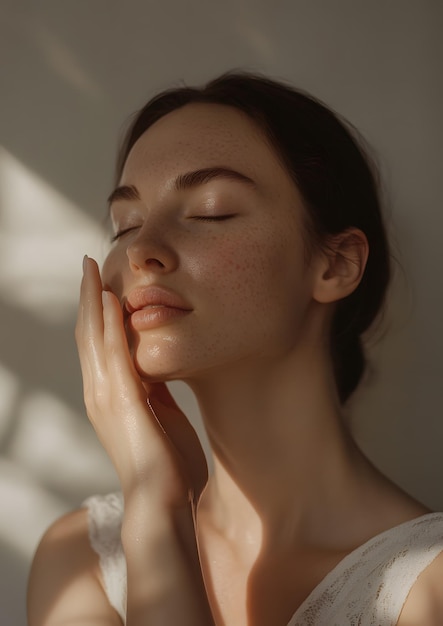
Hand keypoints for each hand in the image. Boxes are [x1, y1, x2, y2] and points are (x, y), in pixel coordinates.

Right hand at [75, 256, 207, 507]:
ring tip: (92, 270)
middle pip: (89, 335)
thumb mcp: (160, 415)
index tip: (99, 282)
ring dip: (93, 302)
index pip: (98, 344)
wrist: (164, 504)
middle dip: (88, 297)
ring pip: (95, 339)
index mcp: (110, 396)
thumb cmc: (166, 465)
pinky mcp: (125, 404)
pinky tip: (113, 301)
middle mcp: (101, 394)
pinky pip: (116, 356)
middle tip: (87, 264)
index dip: (96, 312)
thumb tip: (156, 365)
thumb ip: (152, 389)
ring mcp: (108, 399)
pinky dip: (111, 327)